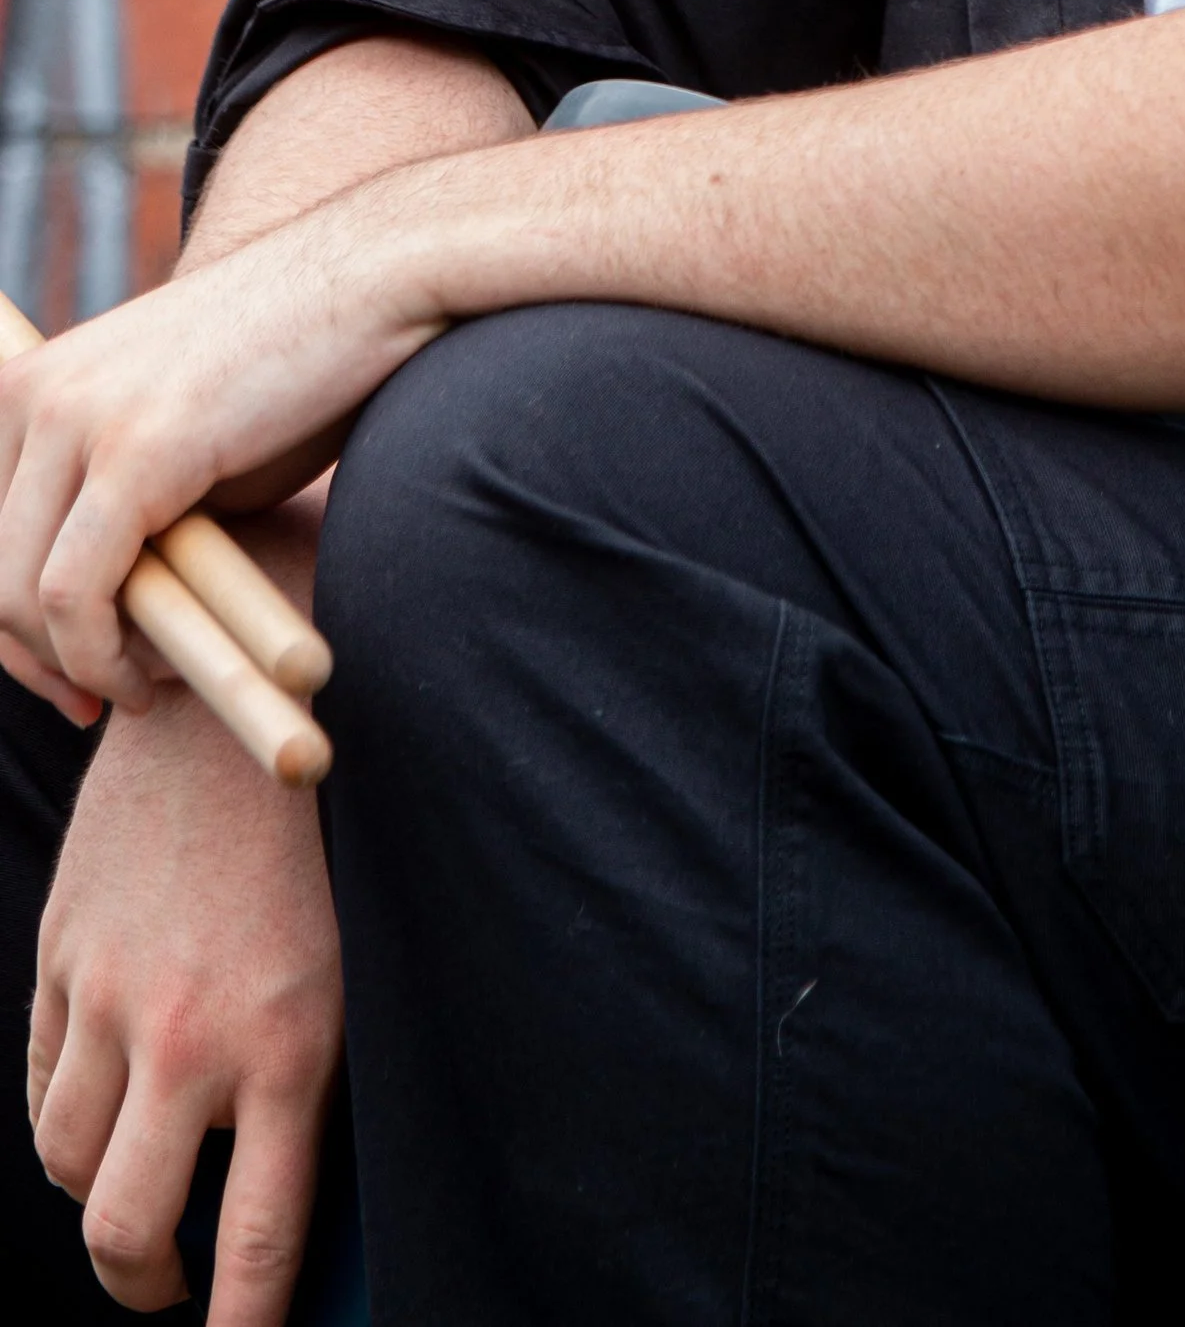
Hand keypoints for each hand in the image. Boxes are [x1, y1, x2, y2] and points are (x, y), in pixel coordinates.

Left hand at [0, 191, 440, 714]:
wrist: (373, 285)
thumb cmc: (294, 365)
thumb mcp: (177, 436)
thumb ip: (121, 507)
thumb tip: (98, 609)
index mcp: (28, 383)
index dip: (7, 627)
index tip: (62, 676)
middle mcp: (31, 393)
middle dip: (30, 660)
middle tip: (92, 704)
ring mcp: (76, 417)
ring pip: (18, 595)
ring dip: (70, 669)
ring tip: (132, 693)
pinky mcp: (134, 451)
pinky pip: (76, 594)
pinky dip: (100, 659)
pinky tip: (149, 681)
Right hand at [29, 565, 340, 1322]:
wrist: (246, 704)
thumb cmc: (332, 841)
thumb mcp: (357, 967)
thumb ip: (316, 1082)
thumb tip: (289, 1206)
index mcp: (290, 1046)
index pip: (254, 1244)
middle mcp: (191, 1035)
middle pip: (126, 1235)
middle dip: (149, 1290)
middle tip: (175, 1291)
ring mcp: (112, 996)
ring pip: (66, 1169)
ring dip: (98, 1207)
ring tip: (138, 1212)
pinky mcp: (61, 955)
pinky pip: (40, 1084)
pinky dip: (66, 1123)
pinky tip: (104, 1120)